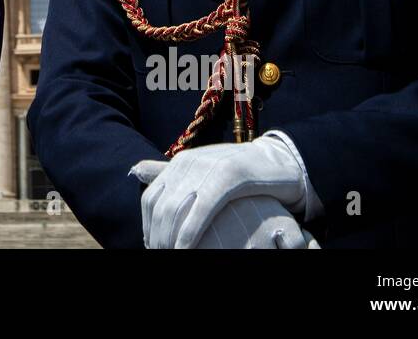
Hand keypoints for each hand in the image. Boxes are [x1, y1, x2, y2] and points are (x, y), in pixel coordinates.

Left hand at [129, 136, 307, 249]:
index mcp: (180, 162)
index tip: (153, 247)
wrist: (282, 162)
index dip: (148, 228)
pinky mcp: (229, 176)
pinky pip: (201, 209)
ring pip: (176, 209)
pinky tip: (185, 250)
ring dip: (169, 240)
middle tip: (161, 255)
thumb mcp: (204, 173)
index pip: (150, 199)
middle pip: (160, 207)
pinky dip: (189, 233)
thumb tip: (135, 169)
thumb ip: (173, 175)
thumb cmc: (242, 174)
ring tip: (171, 256)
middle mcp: (189, 161)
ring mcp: (208, 167)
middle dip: (157, 238)